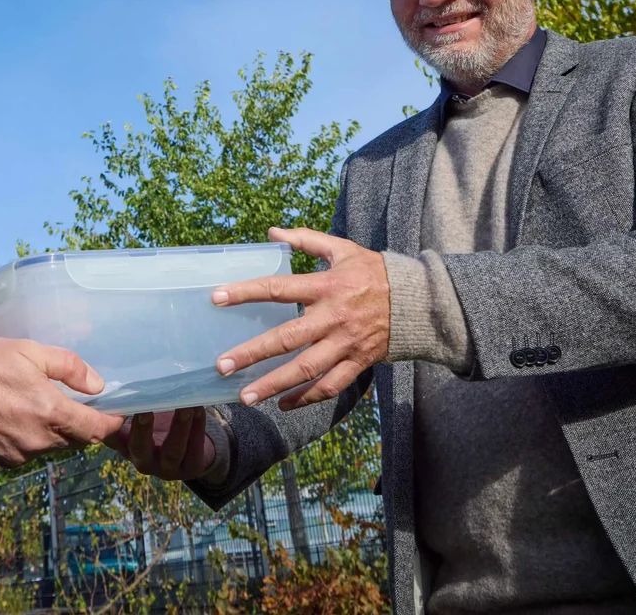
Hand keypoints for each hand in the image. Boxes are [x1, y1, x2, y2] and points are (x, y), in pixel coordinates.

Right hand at [0, 337, 124, 466]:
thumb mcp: (29, 351)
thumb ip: (69, 368)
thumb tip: (98, 385)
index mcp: (51, 415)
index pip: (97, 430)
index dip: (112, 421)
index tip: (117, 410)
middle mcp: (39, 442)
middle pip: (77, 440)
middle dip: (85, 425)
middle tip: (84, 403)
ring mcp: (19, 454)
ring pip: (53, 447)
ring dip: (58, 431)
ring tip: (49, 406)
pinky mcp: (2, 459)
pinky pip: (30, 451)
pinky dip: (34, 437)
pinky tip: (21, 416)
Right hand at [104, 408, 215, 481]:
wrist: (187, 452)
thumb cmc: (157, 426)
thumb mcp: (139, 420)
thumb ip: (128, 405)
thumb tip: (119, 377)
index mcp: (126, 447)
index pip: (112, 438)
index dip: (110, 426)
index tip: (113, 406)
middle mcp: (144, 461)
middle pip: (140, 447)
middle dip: (143, 428)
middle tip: (146, 408)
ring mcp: (168, 468)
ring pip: (173, 450)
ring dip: (179, 426)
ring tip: (186, 405)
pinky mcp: (191, 467)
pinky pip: (195, 448)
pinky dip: (197, 427)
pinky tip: (199, 408)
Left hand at [211, 226, 390, 410]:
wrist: (419, 302)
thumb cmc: (374, 272)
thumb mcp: (342, 249)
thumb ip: (306, 240)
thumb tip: (272, 232)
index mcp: (327, 286)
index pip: (279, 288)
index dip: (245, 293)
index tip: (216, 298)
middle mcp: (333, 318)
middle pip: (287, 338)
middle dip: (252, 354)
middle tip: (222, 366)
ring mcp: (346, 344)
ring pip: (306, 369)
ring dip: (274, 384)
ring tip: (246, 396)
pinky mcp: (357, 363)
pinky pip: (330, 386)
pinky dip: (306, 398)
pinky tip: (282, 404)